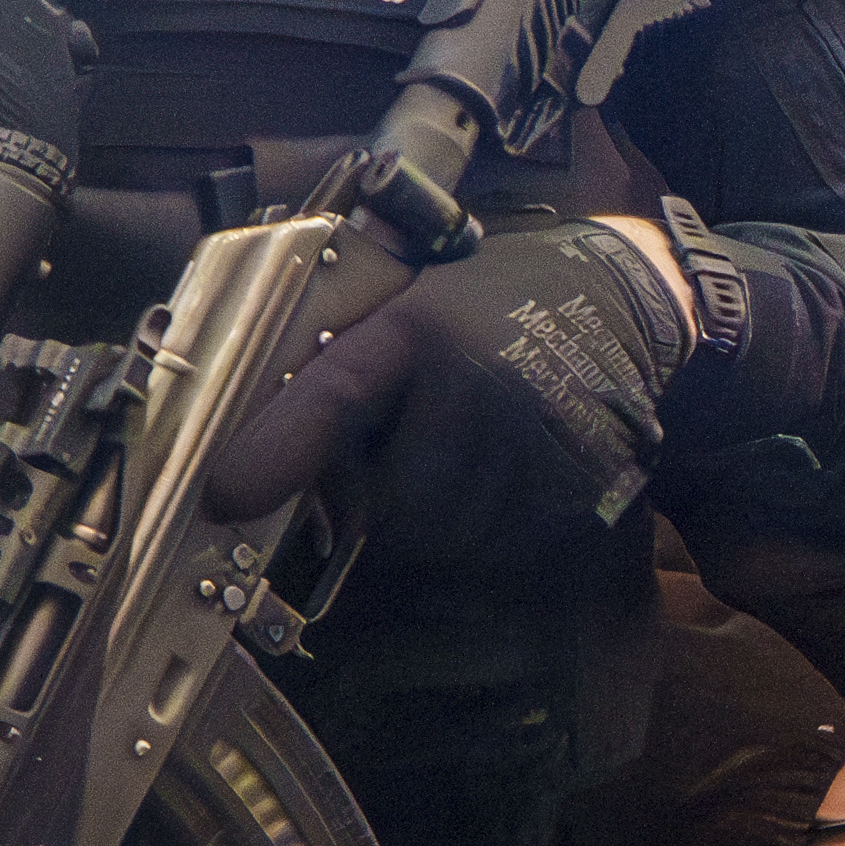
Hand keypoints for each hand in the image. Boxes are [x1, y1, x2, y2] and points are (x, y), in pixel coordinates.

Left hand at [206, 217, 691, 526]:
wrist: (620, 298)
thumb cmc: (492, 302)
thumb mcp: (408, 304)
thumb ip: (340, 368)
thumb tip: (245, 459)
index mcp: (426, 328)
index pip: (336, 395)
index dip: (275, 451)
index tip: (224, 496)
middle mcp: (481, 386)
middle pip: (384, 503)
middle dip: (372, 500)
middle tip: (395, 451)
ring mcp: (534, 444)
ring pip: (436, 537)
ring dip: (425, 519)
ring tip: (454, 453)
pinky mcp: (576, 489)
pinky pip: (491, 547)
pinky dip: (477, 528)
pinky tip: (495, 474)